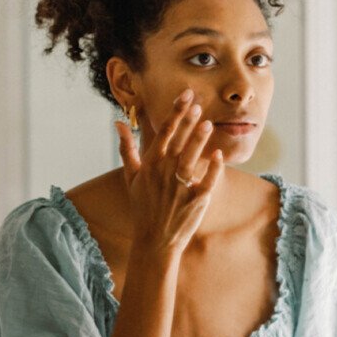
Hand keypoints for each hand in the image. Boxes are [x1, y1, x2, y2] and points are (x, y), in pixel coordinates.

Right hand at [115, 90, 223, 255]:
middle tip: (198, 103)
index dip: (176, 112)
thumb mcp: (131, 176)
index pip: (164, 132)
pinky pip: (207, 181)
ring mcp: (180, 186)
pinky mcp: (196, 200)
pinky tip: (218, 155)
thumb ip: (126, 148)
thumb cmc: (143, 206)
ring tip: (207, 123)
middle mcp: (164, 172)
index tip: (186, 96)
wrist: (154, 239)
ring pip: (190, 158)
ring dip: (198, 140)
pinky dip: (213, 168)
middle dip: (188, 121)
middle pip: (178, 141)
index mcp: (150, 164)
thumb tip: (118, 123)